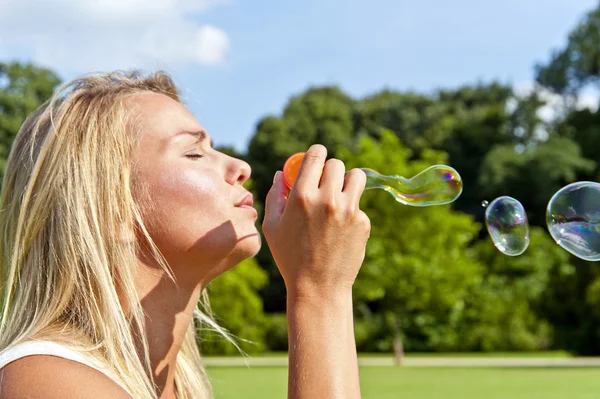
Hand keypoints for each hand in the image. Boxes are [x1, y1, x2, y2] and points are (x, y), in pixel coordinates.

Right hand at [262, 144, 370, 298]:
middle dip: (330, 170)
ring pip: (356, 177)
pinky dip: (351, 211)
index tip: (317, 156)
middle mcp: (327, 199)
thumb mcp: (272, 227)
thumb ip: (274, 196)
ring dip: (347, 182)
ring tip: (339, 196)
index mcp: (301, 196)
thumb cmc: (289, 257)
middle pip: (336, 165)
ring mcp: (348, 211)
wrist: (318, 288)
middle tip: (326, 182)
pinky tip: (340, 230)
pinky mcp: (363, 223)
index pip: (315, 156)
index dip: (317, 153)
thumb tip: (278, 174)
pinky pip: (358, 205)